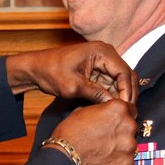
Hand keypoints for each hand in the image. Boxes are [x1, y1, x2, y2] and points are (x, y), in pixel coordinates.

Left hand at [6, 42, 137, 104]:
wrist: (36, 69)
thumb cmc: (50, 72)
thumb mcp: (72, 85)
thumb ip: (94, 93)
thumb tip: (113, 104)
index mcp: (101, 51)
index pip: (124, 72)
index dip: (127, 91)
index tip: (124, 107)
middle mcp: (106, 54)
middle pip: (126, 76)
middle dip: (127, 94)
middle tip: (127, 113)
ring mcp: (103, 63)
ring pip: (121, 82)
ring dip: (121, 96)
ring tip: (119, 113)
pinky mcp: (98, 71)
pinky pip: (111, 84)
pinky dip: (112, 96)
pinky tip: (110, 109)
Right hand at [48, 100, 136, 164]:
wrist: (64, 159)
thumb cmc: (69, 134)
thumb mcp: (81, 111)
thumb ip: (99, 111)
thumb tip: (102, 113)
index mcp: (118, 109)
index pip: (130, 108)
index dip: (121, 115)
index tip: (115, 121)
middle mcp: (128, 126)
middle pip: (131, 127)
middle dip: (121, 131)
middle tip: (106, 137)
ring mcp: (129, 146)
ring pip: (129, 145)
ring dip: (120, 147)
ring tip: (103, 151)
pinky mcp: (127, 164)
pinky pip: (126, 161)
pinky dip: (118, 162)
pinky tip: (104, 162)